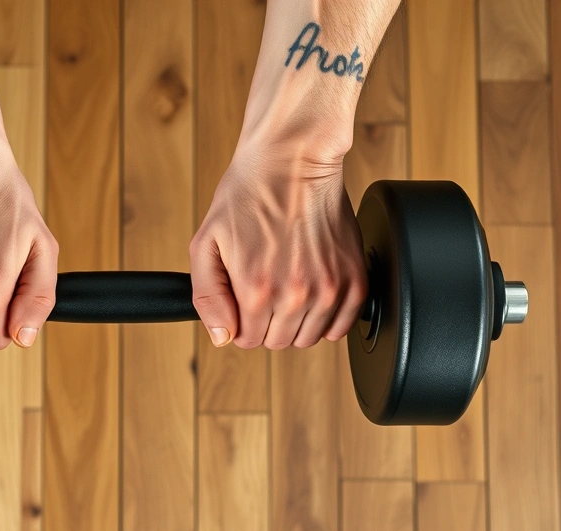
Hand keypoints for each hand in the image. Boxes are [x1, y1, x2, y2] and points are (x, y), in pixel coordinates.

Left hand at [189, 148, 367, 349]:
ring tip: (289, 284)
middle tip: (266, 286)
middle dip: (267, 322)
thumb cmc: (247, 194)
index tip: (244, 298)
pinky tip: (314, 290)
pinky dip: (329, 316)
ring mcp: (329, 288)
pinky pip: (343, 325)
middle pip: (279, 341)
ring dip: (297, 320)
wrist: (293, 159)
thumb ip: (207, 296)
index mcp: (255, 290)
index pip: (247, 339)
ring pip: (310, 338)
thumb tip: (222, 336)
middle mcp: (295, 295)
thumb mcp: (206, 243)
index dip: (241, 321)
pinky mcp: (355, 278)